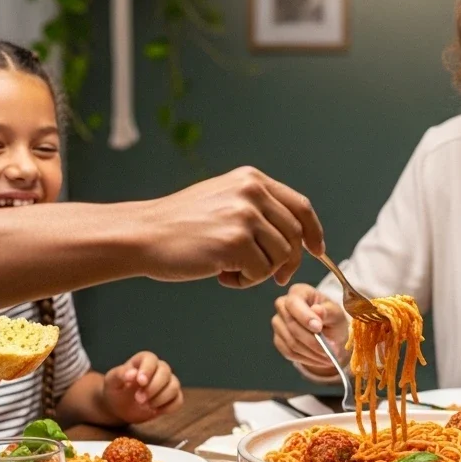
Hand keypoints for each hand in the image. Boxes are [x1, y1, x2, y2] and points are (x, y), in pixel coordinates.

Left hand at [101, 351, 182, 423]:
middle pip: (165, 371)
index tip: (140, 382)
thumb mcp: (112, 382)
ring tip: (145, 406)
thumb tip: (132, 374)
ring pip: (174, 386)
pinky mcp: (171, 397)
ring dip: (160, 398)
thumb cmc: (115, 389)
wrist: (119, 406)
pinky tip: (154, 411)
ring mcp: (166, 383)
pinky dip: (168, 407)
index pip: (150, 359)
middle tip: (139, 399)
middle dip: (153, 387)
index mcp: (142, 360)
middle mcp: (157, 369)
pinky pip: (178, 400)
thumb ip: (120, 375)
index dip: (147, 370)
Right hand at [142, 167, 323, 288]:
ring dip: (259, 272)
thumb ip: (255, 208)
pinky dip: (244, 281)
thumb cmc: (178, 226)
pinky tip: (220, 274)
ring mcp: (244, 216)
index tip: (316, 250)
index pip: (299, 206)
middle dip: (286, 262)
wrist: (143, 234)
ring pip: (280, 256)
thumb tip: (294, 237)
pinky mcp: (235, 242)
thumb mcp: (222, 200)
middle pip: (294, 236)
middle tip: (266, 276)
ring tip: (228, 269)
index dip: (313, 232)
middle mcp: (252, 192)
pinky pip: (261, 272)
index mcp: (251, 179)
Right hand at [271, 283, 348, 372]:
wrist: (329, 333)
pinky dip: (305, 358)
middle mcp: (283, 305)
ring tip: (327, 357)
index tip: (318, 328)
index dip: (304, 316)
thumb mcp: (336, 313)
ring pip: (290, 341)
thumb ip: (328, 311)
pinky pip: (288, 352)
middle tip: (329, 351)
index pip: (293, 303)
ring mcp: (278, 322)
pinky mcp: (278, 338)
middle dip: (311, 340)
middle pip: (291, 324)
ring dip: (310, 352)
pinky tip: (317, 359)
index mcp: (298, 292)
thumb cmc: (332, 318)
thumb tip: (317, 311)